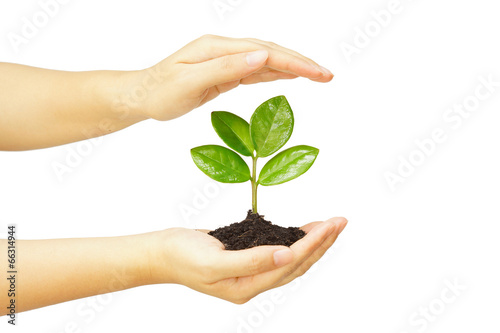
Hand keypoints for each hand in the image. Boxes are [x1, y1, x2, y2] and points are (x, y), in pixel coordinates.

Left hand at [122, 35, 333, 120]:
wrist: (142, 96)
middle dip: (301, 63)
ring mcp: (225, 60)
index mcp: (217, 48)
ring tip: (317, 75)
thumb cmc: (160, 92)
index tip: (318, 73)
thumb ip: (226, 69)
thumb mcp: (190, 82)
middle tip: (328, 76)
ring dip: (292, 67)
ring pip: (266, 61)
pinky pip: (254, 71)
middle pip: (271, 52)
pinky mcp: (224, 72)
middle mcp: (224, 49)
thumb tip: (262, 56)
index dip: (294, 62)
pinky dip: (274, 73)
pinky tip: (288, 76)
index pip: (265, 52)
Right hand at [145, 217, 346, 303]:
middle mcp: (253, 282)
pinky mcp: (246, 258)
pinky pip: (277, 251)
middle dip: (321, 243)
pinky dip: (293, 240)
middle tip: (341, 221)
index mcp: (247, 286)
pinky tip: (301, 230)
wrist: (162, 252)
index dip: (312, 244)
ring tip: (330, 225)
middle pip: (297, 264)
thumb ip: (250, 261)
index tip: (330, 225)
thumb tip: (286, 255)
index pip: (289, 264)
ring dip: (312, 242)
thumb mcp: (213, 261)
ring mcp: (251, 271)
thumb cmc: (182, 256)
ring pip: (291, 258)